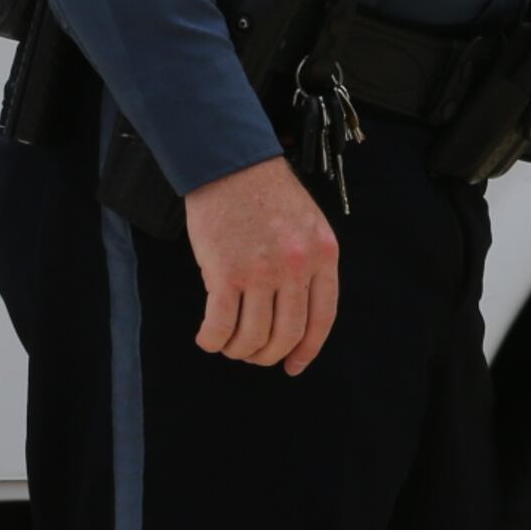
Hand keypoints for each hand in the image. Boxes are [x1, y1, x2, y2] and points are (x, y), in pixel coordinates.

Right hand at [180, 155, 340, 374]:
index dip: (307, 349)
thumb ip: (307, 264)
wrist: (229, 163)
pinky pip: (221, 326)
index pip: (322, 318)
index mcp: (323, 254)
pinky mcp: (225, 272)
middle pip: (287, 334)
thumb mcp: (305, 224)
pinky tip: (207, 338)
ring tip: (227, 344)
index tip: (293, 366)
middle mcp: (297, 266)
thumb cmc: (263, 192)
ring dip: (238, 350)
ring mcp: (262, 270)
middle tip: (251, 354)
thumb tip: (294, 315)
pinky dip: (213, 340)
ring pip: (253, 337)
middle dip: (267, 355)